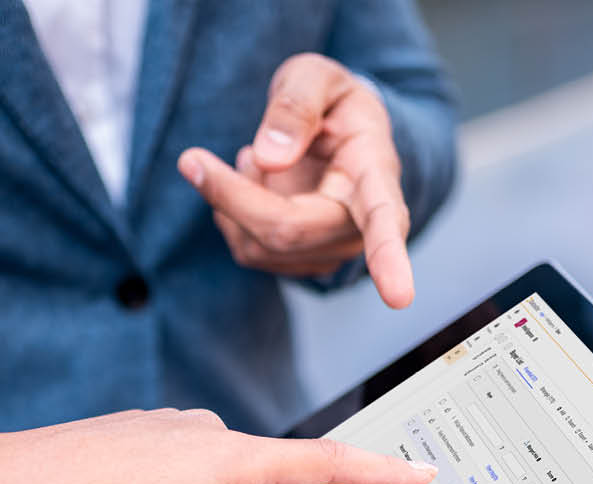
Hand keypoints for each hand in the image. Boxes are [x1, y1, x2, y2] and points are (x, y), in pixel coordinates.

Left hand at [176, 53, 414, 306]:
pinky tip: (254, 185)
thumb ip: (294, 107)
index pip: (385, 219)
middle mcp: (360, 224)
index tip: (400, 298)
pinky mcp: (304, 264)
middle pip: (285, 231)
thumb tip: (269, 161)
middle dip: (230, 196)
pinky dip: (232, 215)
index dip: (390, 259)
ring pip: (258, 245)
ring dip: (232, 199)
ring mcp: (333, 251)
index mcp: (376, 172)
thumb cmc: (330, 101)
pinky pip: (248, 251)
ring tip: (256, 158)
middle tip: (192, 159)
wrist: (338, 130)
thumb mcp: (313, 77)